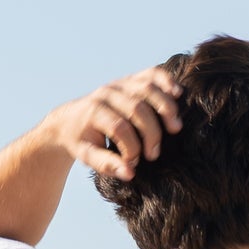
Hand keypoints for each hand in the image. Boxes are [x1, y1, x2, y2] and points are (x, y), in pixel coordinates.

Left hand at [46, 68, 181, 181]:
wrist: (70, 120)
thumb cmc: (81, 141)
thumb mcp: (87, 156)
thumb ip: (107, 165)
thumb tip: (130, 173)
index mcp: (94, 111)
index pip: (120, 128)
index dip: (132, 148)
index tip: (133, 164)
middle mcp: (107, 93)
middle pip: (137, 108)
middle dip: (151, 133)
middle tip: (154, 154)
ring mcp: (119, 84)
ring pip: (147, 88)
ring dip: (165, 107)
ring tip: (175, 128)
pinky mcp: (129, 80)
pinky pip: (151, 74)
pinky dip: (166, 81)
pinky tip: (177, 93)